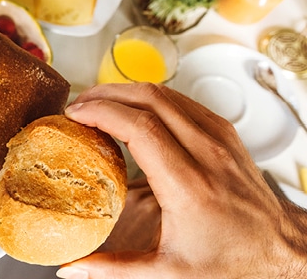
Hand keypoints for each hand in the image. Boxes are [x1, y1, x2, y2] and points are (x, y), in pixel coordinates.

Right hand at [56, 83, 306, 278]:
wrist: (281, 250)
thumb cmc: (232, 261)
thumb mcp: (168, 274)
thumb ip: (113, 270)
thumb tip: (71, 270)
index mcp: (189, 187)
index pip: (140, 128)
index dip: (102, 112)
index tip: (76, 114)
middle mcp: (207, 155)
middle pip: (149, 99)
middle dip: (106, 93)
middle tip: (79, 104)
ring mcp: (219, 139)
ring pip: (166, 93)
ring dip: (126, 91)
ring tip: (98, 102)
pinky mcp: (224, 133)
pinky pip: (181, 101)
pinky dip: (149, 98)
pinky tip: (132, 108)